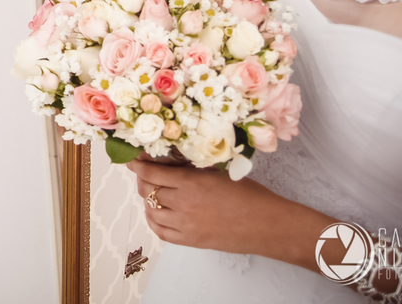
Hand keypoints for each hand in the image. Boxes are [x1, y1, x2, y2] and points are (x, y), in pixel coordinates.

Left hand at [126, 158, 309, 257]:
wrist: (269, 226)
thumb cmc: (251, 195)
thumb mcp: (219, 173)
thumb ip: (193, 169)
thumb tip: (170, 162)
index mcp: (192, 183)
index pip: (152, 172)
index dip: (137, 165)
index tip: (132, 159)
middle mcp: (184, 204)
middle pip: (148, 191)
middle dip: (144, 180)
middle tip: (147, 175)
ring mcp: (186, 225)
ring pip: (151, 211)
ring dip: (149, 201)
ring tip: (155, 194)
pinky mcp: (191, 241)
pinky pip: (161, 232)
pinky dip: (155, 221)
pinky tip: (158, 214)